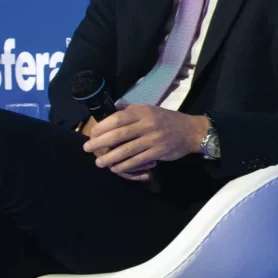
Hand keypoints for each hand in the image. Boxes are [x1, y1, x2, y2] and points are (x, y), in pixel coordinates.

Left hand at [82, 104, 208, 179]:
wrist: (190, 131)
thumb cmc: (166, 120)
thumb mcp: (149, 109)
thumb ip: (130, 110)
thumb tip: (111, 110)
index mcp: (142, 112)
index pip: (117, 118)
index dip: (102, 127)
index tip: (92, 133)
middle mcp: (146, 124)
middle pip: (118, 135)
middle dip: (99, 142)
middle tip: (87, 148)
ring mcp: (152, 139)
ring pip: (126, 150)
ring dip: (109, 158)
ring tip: (99, 162)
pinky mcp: (157, 152)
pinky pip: (136, 160)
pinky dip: (124, 166)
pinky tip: (115, 168)